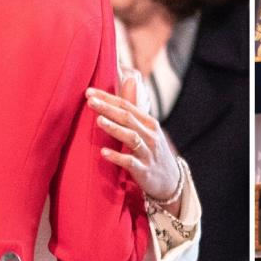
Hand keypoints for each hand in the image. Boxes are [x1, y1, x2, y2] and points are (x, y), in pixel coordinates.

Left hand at [88, 75, 182, 214]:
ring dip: (114, 128)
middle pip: (128, 118)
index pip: (126, 105)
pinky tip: (103, 152)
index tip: (89, 92)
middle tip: (90, 101)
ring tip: (98, 120)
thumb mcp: (147, 129)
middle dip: (108, 109)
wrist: (171, 181)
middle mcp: (150, 135)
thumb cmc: (153, 151)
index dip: (108, 98)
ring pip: (131, 137)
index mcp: (149, 122)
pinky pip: (130, 162)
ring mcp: (148, 153)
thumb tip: (129, 80)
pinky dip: (117, 156)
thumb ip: (134, 108)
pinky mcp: (144, 170)